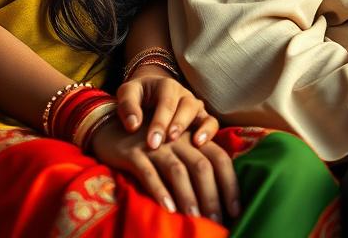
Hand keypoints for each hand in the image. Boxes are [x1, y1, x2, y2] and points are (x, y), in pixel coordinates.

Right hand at [90, 116, 240, 221]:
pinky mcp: (134, 153)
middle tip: (216, 220)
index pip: (219, 158)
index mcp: (193, 136)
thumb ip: (196, 164)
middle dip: (212, 195)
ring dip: (188, 196)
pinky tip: (167, 208)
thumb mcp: (177, 149)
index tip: (235, 209)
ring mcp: (156, 145)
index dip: (230, 183)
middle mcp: (178, 139)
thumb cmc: (152, 143)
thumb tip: (218, 199)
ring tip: (195, 218)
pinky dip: (159, 191)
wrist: (112, 127)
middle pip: (202, 165)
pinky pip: (149, 173)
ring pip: (178, 170)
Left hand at [116, 68, 216, 149]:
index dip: (160, 123)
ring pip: (202, 114)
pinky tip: (201, 145)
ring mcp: (195, 106)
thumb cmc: (138, 96)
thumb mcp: (128, 94)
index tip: (152, 143)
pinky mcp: (201, 118)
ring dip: (199, 128)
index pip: (166, 102)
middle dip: (178, 125)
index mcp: (166, 85)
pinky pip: (212, 123)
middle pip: (187, 106)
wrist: (149, 92)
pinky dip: (210, 132)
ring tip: (193, 143)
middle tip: (170, 144)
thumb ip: (127, 106)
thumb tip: (133, 125)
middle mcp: (184, 94)